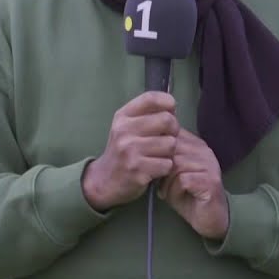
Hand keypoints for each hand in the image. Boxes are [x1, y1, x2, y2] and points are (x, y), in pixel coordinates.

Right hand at [82, 92, 177, 211]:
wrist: (104, 180)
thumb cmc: (124, 150)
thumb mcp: (127, 127)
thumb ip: (147, 115)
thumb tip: (173, 107)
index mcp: (123, 116)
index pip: (150, 98)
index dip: (168, 102)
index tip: (172, 111)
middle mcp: (124, 130)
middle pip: (167, 120)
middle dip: (174, 130)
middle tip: (167, 138)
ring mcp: (129, 150)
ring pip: (170, 144)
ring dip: (170, 152)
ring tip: (159, 155)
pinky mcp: (137, 170)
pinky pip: (167, 164)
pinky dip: (165, 168)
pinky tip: (155, 169)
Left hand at [158, 128, 228, 239]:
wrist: (210, 218)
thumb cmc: (187, 195)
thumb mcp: (172, 174)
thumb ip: (163, 160)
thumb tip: (145, 152)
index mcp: (196, 145)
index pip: (172, 135)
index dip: (158, 150)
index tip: (153, 166)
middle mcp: (205, 151)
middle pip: (171, 149)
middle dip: (160, 168)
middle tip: (159, 183)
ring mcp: (209, 165)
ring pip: (175, 165)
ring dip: (166, 182)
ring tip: (166, 192)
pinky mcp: (210, 181)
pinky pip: (183, 180)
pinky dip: (174, 191)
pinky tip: (175, 197)